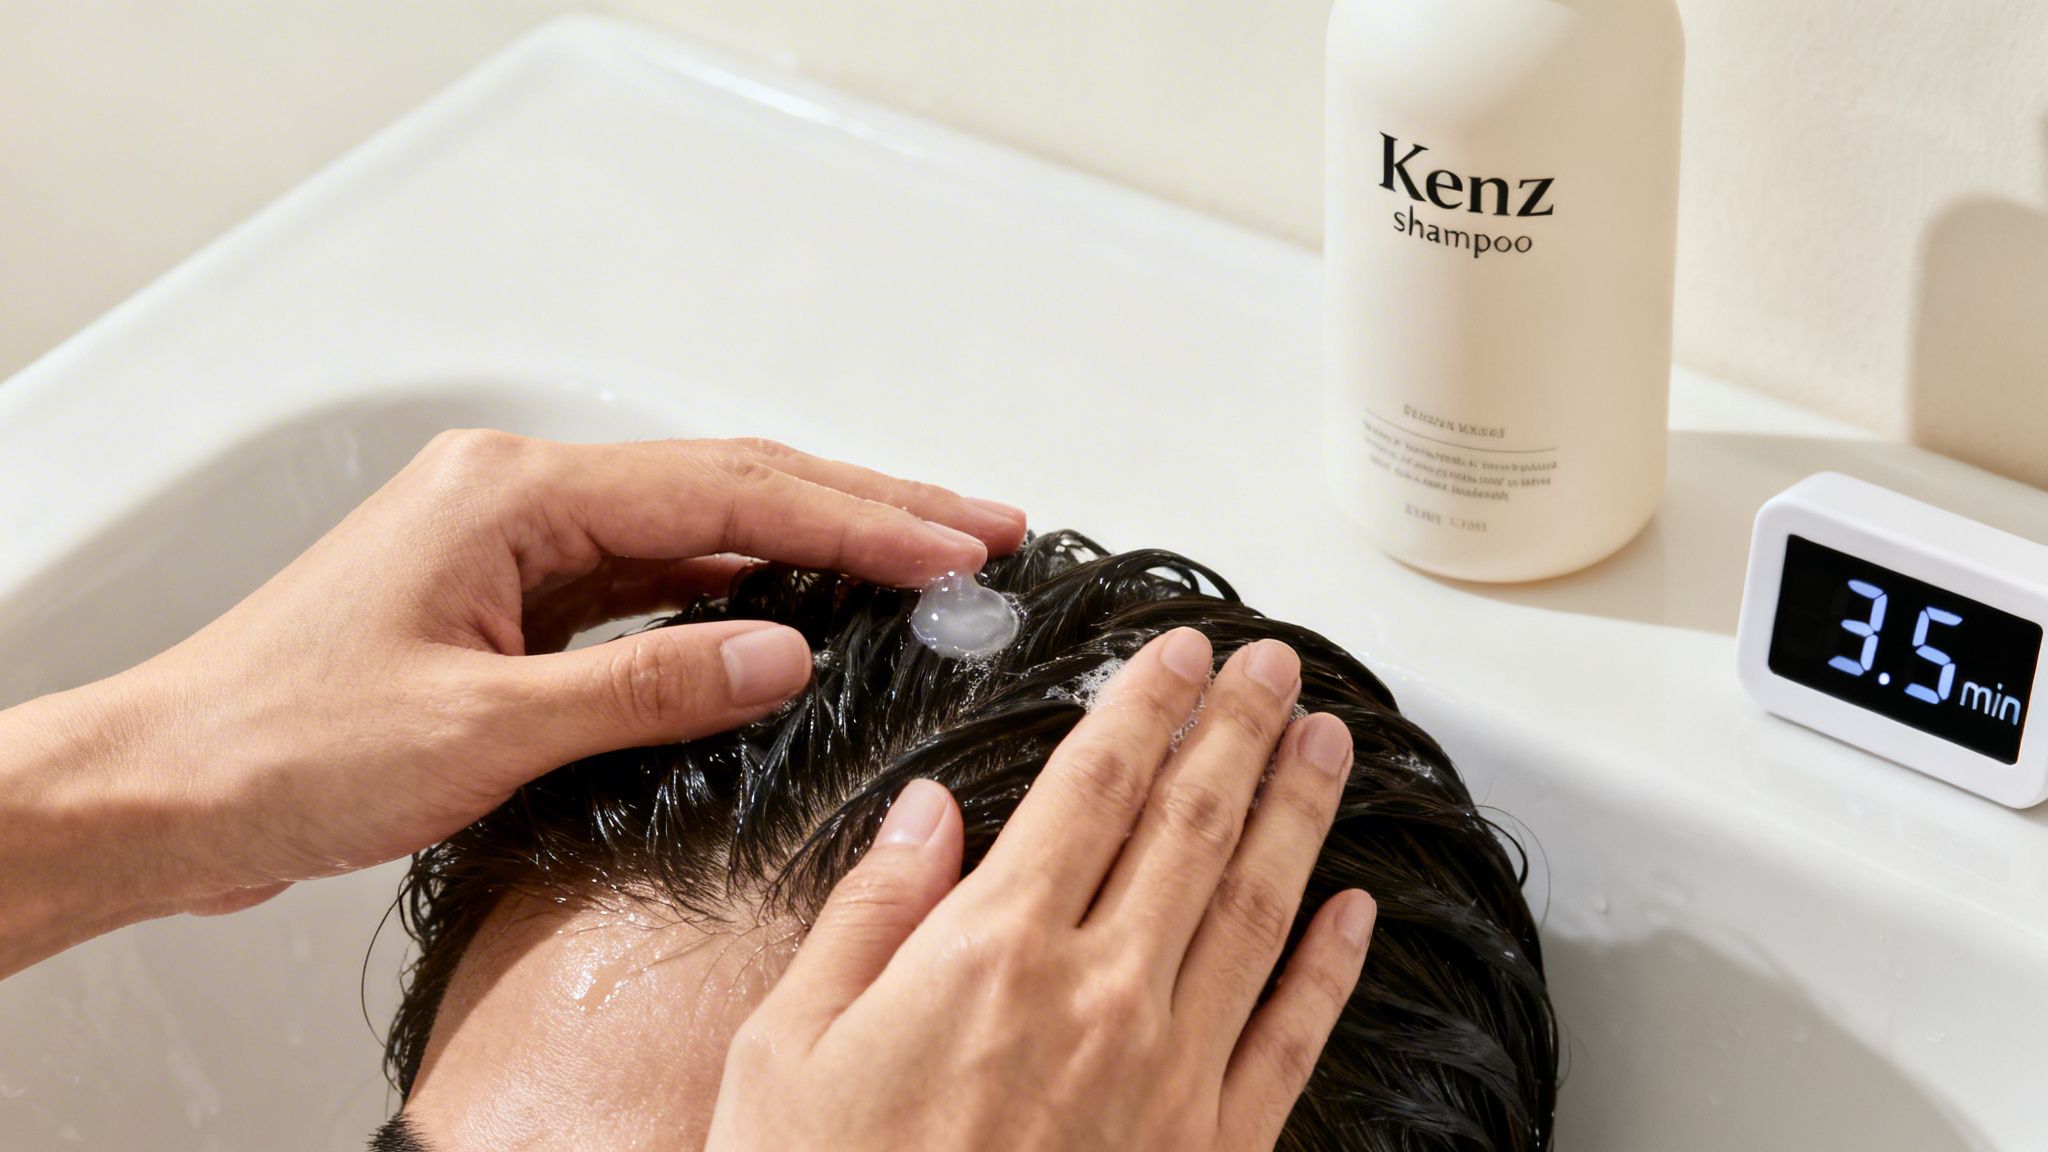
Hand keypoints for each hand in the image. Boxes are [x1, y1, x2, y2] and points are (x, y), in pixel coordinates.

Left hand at [0, 433, 1023, 974]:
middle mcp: (521, 496)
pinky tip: (804, 617)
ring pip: (701, 533)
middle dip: (864, 507)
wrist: (164, 793)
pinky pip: (654, 586)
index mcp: (513, 491)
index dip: (857, 516)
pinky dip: (739, 598)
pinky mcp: (515, 603)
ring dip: (812, 548)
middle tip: (979, 525)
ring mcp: (519, 546)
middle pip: (730, 486)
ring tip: (925, 561)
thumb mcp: (484, 726)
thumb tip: (784, 653)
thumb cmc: (278, 747)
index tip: (953, 542)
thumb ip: (648, 683)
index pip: (727, 489)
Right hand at [706, 629, 1375, 1150]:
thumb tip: (927, 813)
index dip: (1145, 705)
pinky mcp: (1210, 1149)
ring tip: (1328, 742)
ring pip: (1259, 909)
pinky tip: (1355, 911)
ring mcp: (1169, 1073)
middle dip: (1239, 728)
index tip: (1178, 652)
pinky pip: (1290, 1038)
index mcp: (994, 951)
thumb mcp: (791, 1045)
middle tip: (1273, 665)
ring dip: (1300, 813)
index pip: (1094, 786)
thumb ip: (872, 913)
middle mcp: (1101, 994)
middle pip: (1193, 824)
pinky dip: (1331, 967)